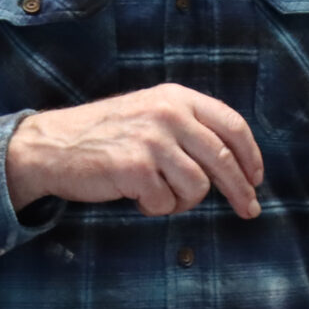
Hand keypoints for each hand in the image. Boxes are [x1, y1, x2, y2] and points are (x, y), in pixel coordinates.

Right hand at [5, 84, 263, 217]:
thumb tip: (234, 165)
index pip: (232, 125)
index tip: (256, 179)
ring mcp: (152, 140)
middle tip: (248, 211)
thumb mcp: (149, 113)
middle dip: (241, 191)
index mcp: (176, 97)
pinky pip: (167, 203)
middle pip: (224, 159)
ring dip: (182, 201)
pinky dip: (155, 207)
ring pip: (198, 187)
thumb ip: (188, 127)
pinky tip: (136, 196)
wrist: (51, 146)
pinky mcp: (135, 168)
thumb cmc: (103, 135)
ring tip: (158, 194)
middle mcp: (168, 114)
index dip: (251, 156)